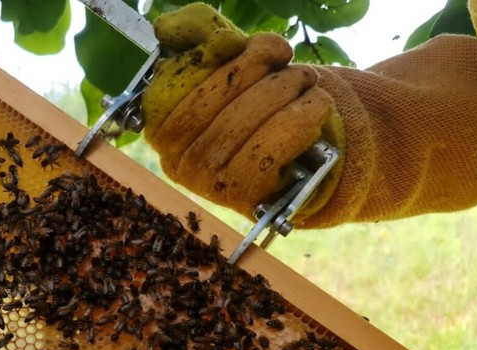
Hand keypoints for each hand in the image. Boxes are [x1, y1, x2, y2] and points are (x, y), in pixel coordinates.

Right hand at [142, 4, 344, 220]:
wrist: (298, 165)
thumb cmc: (256, 108)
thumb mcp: (227, 66)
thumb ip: (197, 38)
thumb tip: (166, 27)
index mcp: (161, 125)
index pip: (176, 80)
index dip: (214, 55)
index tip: (247, 45)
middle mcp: (175, 158)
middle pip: (216, 94)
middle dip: (261, 68)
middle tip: (289, 62)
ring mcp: (207, 182)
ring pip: (249, 116)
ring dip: (288, 88)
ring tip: (306, 82)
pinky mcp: (244, 196)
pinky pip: (275, 144)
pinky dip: (303, 116)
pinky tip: (315, 106)